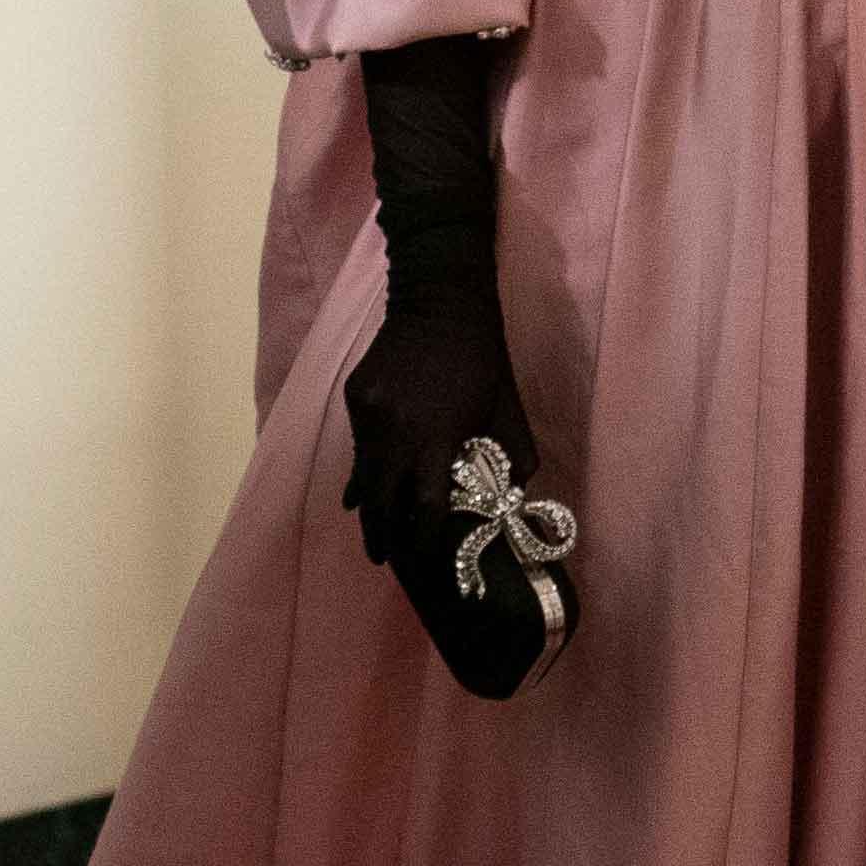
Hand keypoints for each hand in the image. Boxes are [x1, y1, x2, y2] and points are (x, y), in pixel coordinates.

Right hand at [339, 303, 560, 697]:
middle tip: (385, 563)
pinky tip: (364, 489)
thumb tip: (507, 505)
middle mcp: (395, 431)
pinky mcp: (355, 399)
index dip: (424, 541)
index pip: (425, 508)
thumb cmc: (484, 361)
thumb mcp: (509, 412)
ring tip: (374, 535)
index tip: (426, 564)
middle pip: (381, 502)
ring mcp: (369, 415)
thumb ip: (511, 463)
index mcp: (438, 438)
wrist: (439, 301)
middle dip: (382, 536)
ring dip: (368, 508)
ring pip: (362, 476)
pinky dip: (364, 468)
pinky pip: (357, 446)